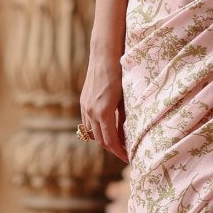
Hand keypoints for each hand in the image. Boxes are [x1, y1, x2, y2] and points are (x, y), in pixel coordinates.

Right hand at [79, 46, 126, 161]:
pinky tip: (106, 128)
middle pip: (100, 140)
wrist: (104, 55)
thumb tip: (127, 135)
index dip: (119, 151)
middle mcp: (91, 111)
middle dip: (113, 148)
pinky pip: (87, 122)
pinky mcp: (83, 101)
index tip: (128, 158)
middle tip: (125, 153)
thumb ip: (124, 118)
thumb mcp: (126, 98)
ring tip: (117, 143)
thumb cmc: (120, 74)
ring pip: (92, 132)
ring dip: (104, 140)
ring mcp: (85, 106)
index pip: (111, 140)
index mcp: (104, 112)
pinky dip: (96, 129)